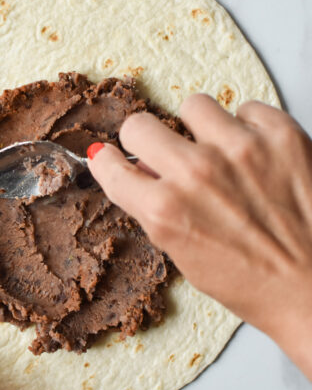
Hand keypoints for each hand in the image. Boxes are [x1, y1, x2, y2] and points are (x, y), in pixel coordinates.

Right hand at [88, 95, 311, 379]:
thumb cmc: (254, 283)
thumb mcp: (186, 255)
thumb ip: (158, 209)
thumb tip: (145, 169)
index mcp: (166, 211)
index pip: (110, 166)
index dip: (109, 162)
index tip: (112, 157)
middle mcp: (196, 173)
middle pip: (138, 125)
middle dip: (146, 140)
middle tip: (166, 152)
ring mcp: (239, 148)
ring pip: (194, 105)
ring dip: (201, 129)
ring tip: (222, 153)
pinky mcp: (280, 134)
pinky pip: (248, 109)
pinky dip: (249, 129)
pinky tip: (259, 156)